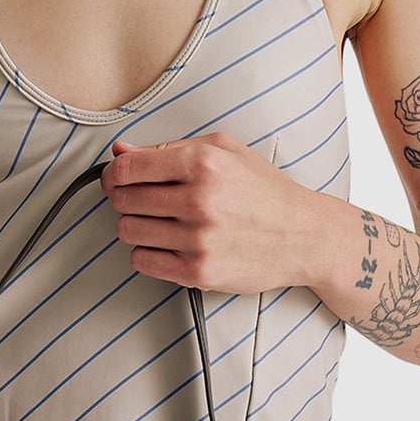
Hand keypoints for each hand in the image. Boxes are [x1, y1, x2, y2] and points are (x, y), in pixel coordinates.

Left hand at [101, 130, 297, 292]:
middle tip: (144, 201)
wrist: (305, 236)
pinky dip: (147, 253)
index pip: (128, 168)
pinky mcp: (199, 272)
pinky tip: (167, 244)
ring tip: (160, 222)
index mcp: (202, 163)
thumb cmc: (265, 192)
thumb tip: (121, 152)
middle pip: (124, 200)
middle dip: (126, 199)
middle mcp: (199, 201)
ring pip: (128, 231)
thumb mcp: (224, 151)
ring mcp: (198, 240)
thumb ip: (168, 148)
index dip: (115, 173)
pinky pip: (142, 262)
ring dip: (136, 226)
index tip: (118, 179)